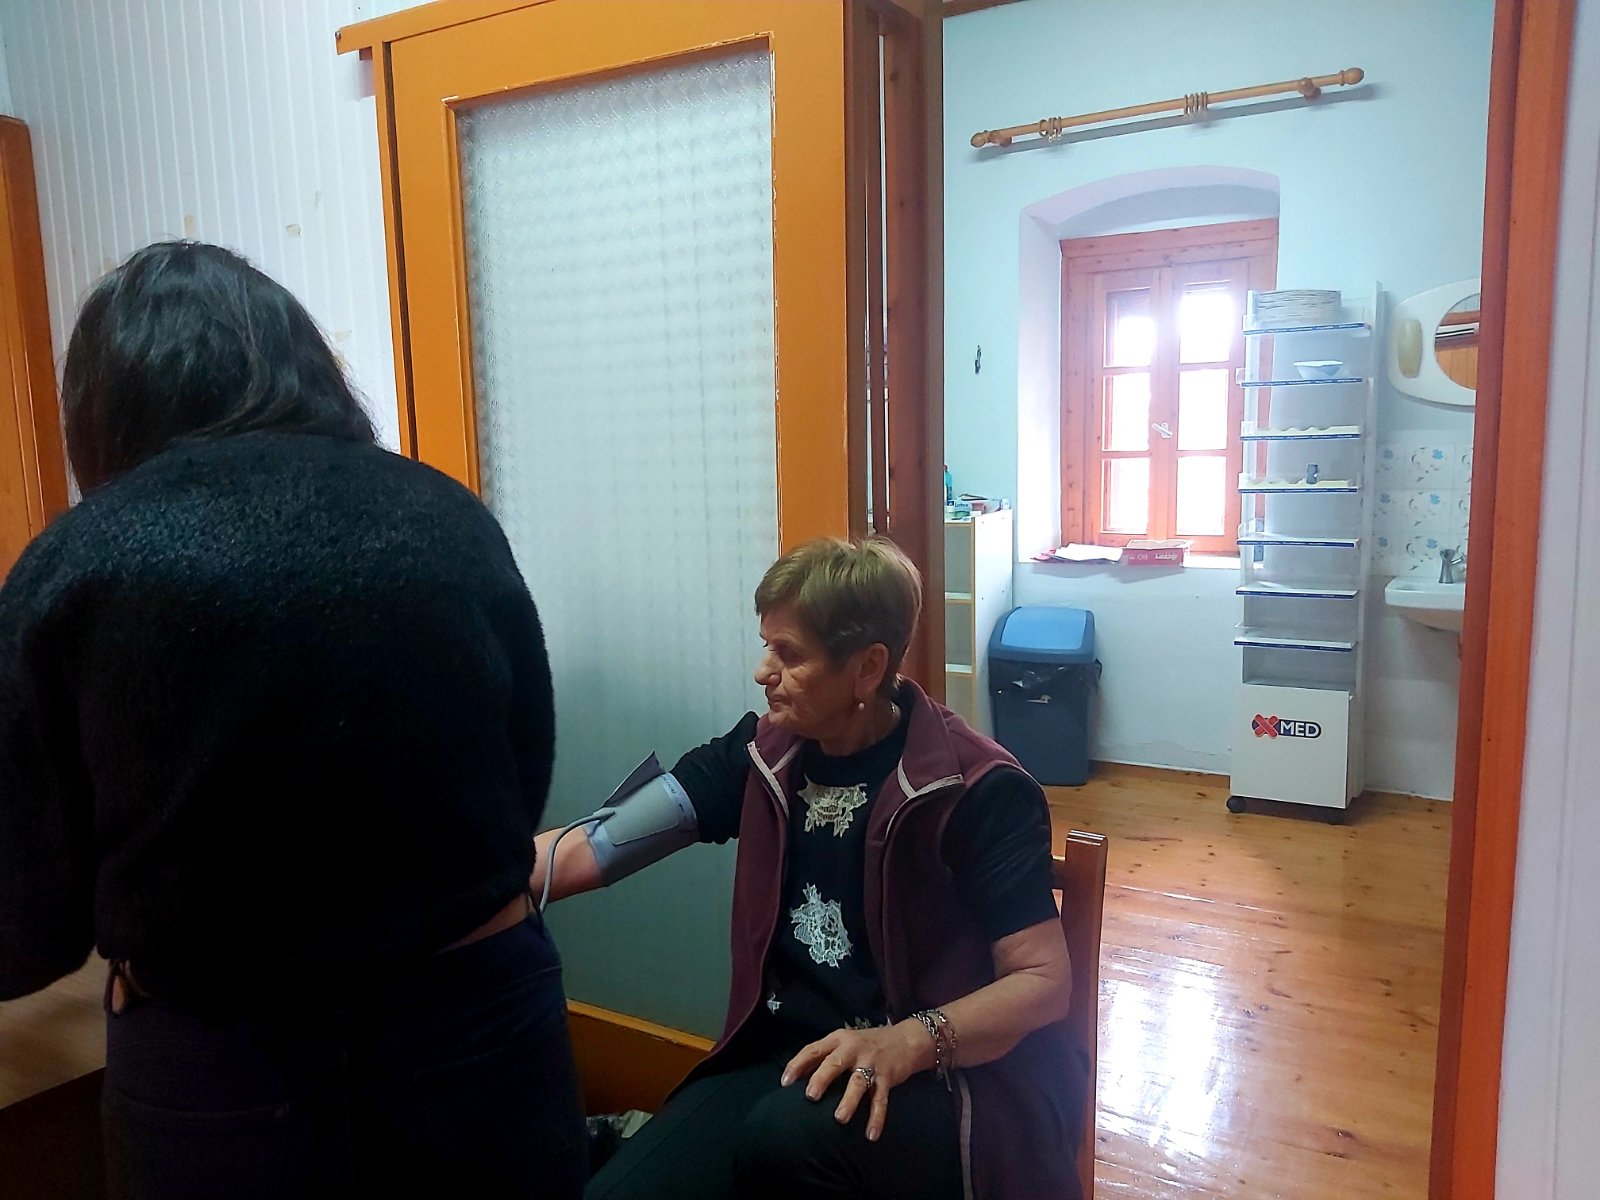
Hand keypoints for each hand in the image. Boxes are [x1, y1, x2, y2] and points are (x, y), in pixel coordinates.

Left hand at [780, 1021, 930, 1140]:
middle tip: (810, 1096)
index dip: (798, 1065)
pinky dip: (877, 1117)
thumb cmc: (868, 1044)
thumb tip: (797, 1076)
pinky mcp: (888, 1077)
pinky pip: (881, 1099)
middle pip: (834, 1063)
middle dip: (821, 1079)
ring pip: (858, 1082)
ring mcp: (871, 1063)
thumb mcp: (844, 1042)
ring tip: (839, 1118)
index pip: (813, 1050)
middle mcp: (853, 1049)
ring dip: (849, 1101)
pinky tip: (871, 1134)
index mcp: (838, 1039)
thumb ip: (824, 1056)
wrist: (906, 1039)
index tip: (785, 1082)